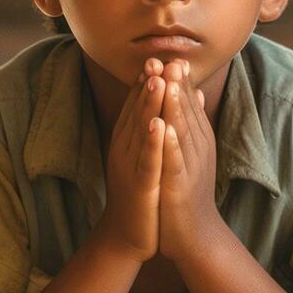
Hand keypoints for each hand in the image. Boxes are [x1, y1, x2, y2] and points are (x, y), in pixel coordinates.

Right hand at [97, 57, 166, 262]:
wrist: (127, 236)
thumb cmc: (140, 195)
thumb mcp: (146, 158)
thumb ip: (152, 131)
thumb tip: (168, 110)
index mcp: (128, 142)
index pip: (137, 106)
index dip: (146, 81)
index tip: (157, 56)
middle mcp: (124, 149)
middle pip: (137, 111)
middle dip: (147, 84)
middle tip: (156, 56)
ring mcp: (130, 166)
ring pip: (139, 130)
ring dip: (148, 104)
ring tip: (157, 78)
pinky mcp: (139, 185)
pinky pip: (146, 160)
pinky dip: (151, 141)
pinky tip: (158, 123)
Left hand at [158, 58, 223, 264]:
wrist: (194, 235)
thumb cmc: (188, 194)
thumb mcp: (192, 154)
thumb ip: (194, 123)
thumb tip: (196, 93)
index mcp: (197, 140)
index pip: (187, 105)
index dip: (179, 81)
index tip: (172, 56)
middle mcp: (197, 149)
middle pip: (186, 112)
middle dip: (177, 84)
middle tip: (172, 58)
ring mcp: (189, 167)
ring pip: (182, 131)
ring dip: (175, 105)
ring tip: (168, 81)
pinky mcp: (179, 186)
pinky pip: (174, 161)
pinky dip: (170, 143)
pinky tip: (164, 127)